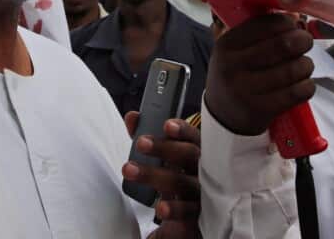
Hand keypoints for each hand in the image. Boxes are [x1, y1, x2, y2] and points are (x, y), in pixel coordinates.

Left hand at [121, 112, 200, 237]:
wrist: (190, 215)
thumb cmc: (178, 176)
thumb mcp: (163, 157)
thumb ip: (147, 136)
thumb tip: (132, 117)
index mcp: (197, 152)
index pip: (193, 136)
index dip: (182, 130)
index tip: (166, 125)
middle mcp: (204, 170)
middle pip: (189, 155)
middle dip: (165, 148)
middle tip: (141, 143)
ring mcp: (203, 193)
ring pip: (184, 183)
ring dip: (156, 176)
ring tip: (130, 170)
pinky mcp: (199, 215)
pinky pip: (188, 212)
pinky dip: (175, 209)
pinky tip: (160, 207)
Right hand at [204, 14, 314, 136]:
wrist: (223, 114)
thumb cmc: (236, 74)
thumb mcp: (234, 50)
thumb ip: (258, 33)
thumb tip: (295, 17)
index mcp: (227, 44)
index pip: (266, 25)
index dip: (287, 23)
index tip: (294, 26)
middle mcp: (233, 65)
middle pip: (283, 45)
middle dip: (302, 41)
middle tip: (305, 42)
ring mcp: (246, 89)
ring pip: (293, 69)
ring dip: (306, 65)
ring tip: (304, 65)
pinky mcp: (261, 109)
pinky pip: (297, 93)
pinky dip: (307, 86)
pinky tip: (303, 84)